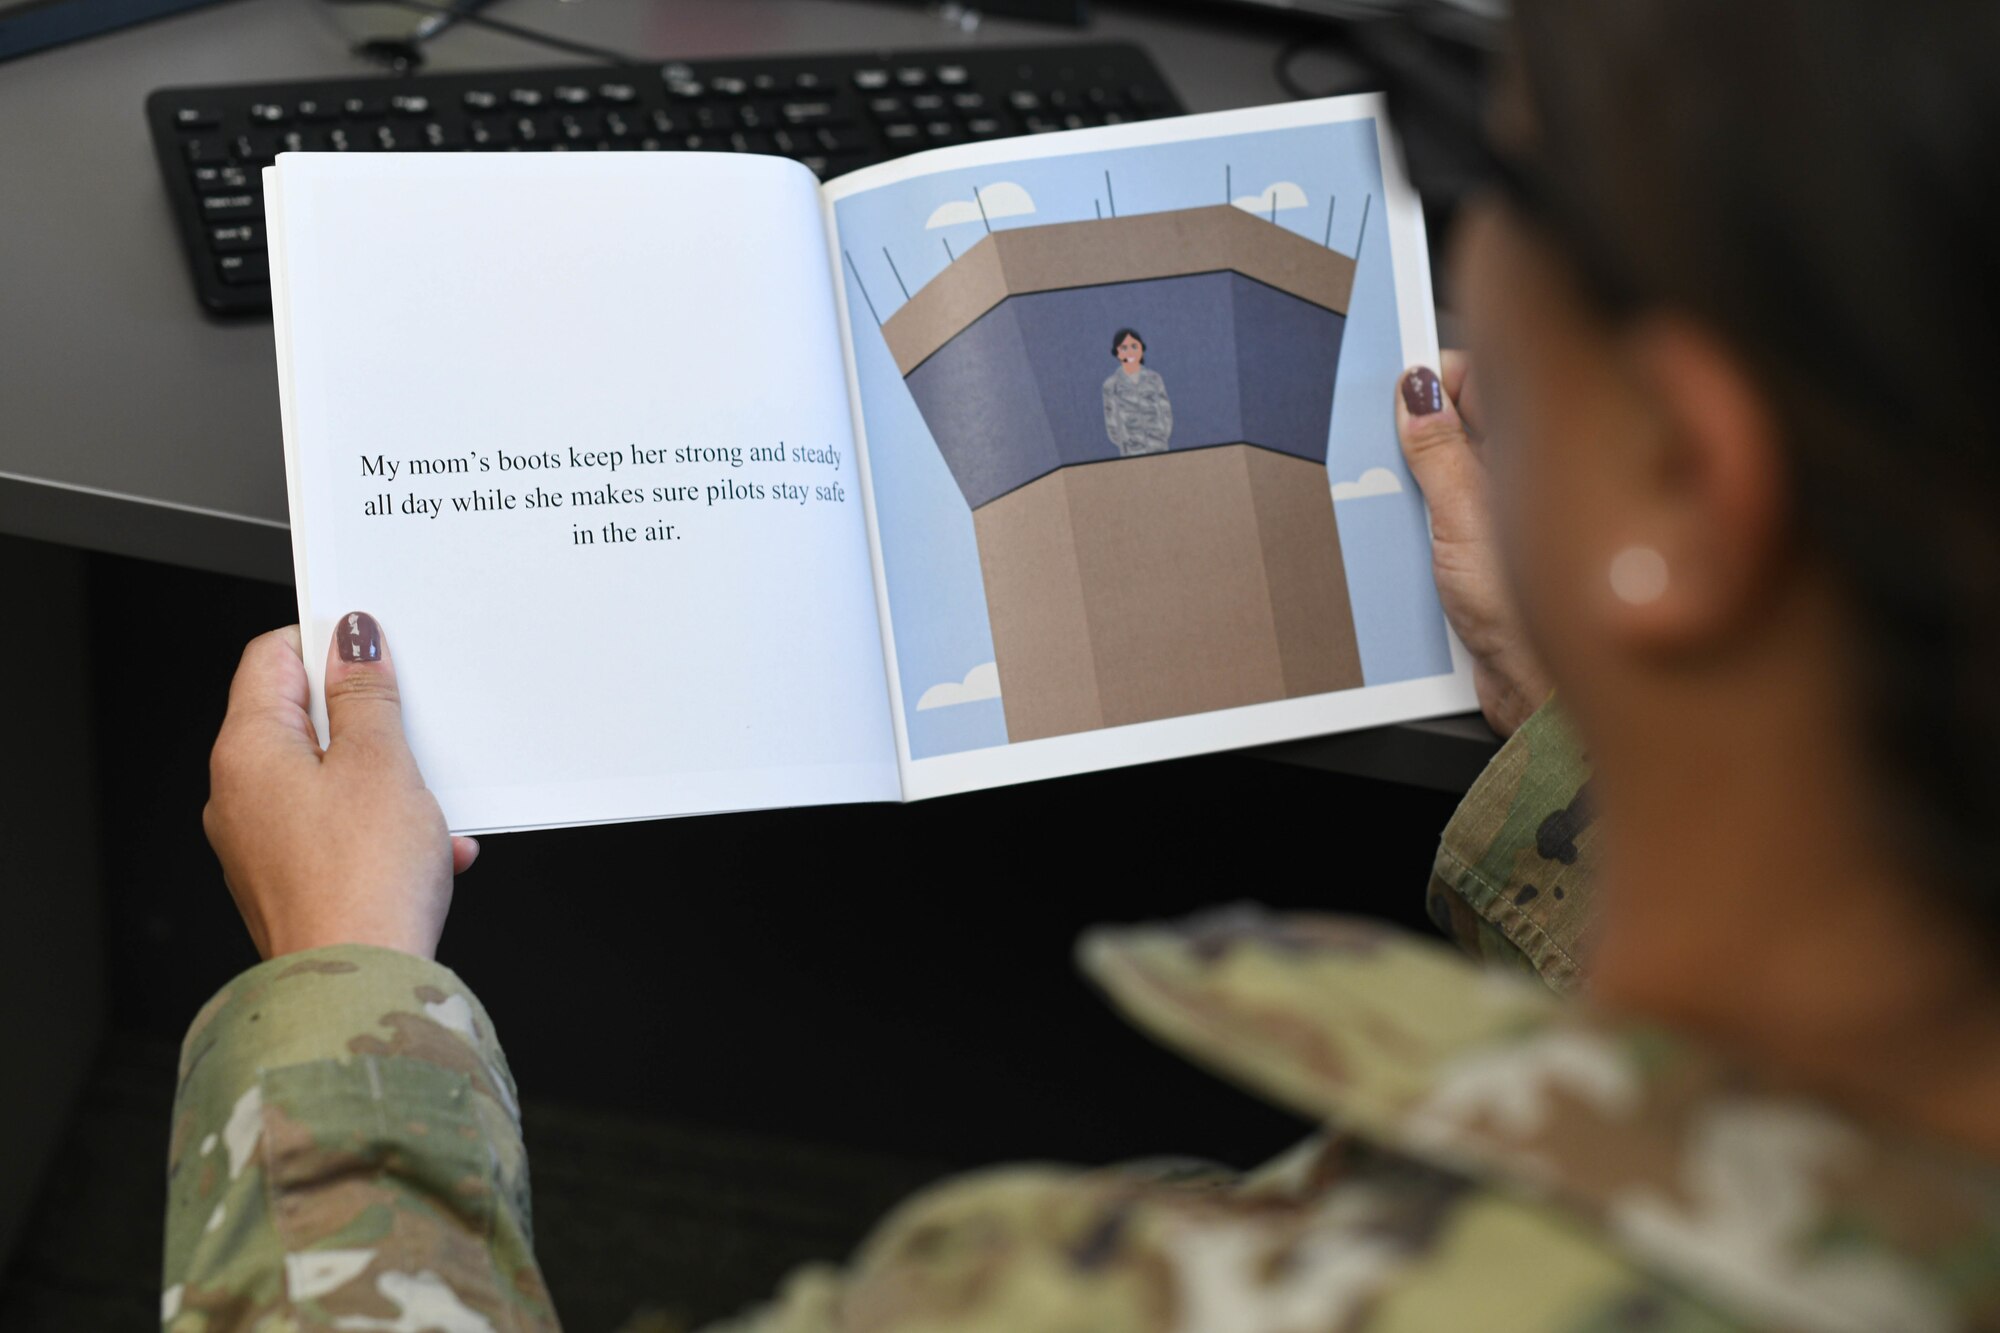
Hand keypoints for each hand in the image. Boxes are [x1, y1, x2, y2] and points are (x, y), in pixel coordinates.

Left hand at [203, 614, 477, 959]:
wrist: (356, 982)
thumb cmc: (361, 882)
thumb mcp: (381, 764)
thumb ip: (365, 696)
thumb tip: (351, 642)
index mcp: (247, 751)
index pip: (271, 658)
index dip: (325, 643)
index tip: (373, 650)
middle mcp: (238, 794)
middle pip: (299, 720)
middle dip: (365, 721)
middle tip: (410, 732)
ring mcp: (259, 842)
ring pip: (325, 778)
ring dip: (383, 780)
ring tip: (427, 806)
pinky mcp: (288, 880)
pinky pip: (335, 829)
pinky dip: (380, 828)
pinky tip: (428, 849)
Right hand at [1397, 353, 1551, 736]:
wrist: (1533, 695)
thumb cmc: (1528, 616)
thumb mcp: (1462, 518)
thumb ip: (1437, 449)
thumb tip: (1418, 388)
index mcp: (1535, 450)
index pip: (1484, 381)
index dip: (1441, 376)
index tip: (1400, 380)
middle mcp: (1522, 479)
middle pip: (1458, 427)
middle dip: (1417, 436)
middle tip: (1393, 456)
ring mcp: (1502, 518)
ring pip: (1443, 477)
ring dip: (1413, 491)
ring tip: (1402, 515)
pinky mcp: (1482, 556)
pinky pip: (1438, 523)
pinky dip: (1416, 529)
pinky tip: (1407, 547)